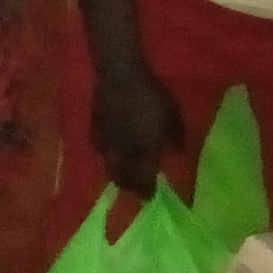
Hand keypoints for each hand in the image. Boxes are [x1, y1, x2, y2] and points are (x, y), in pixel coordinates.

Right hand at [89, 53, 183, 196]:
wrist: (120, 75)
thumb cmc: (151, 95)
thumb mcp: (173, 116)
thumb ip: (176, 138)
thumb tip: (178, 154)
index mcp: (145, 151)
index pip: (143, 181)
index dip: (146, 192)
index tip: (150, 197)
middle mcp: (123, 152)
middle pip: (122, 178)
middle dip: (128, 186)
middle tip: (135, 188)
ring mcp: (106, 141)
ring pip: (107, 166)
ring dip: (115, 173)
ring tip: (121, 172)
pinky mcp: (94, 128)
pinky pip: (98, 149)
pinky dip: (105, 154)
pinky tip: (108, 149)